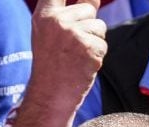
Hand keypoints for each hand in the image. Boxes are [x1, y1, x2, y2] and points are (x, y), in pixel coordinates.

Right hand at [8, 0, 109, 126]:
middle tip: (71, 47)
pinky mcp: (89, 48)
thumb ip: (71, 14)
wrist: (50, 95)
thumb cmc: (52, 64)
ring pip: (99, 27)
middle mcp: (58, 21)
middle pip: (89, 9)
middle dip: (87, 26)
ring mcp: (74, 34)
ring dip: (94, 42)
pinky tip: (82, 65)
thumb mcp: (52, 33)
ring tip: (76, 56)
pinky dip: (97, 56)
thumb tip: (95, 0)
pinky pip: (103, 44)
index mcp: (45, 15)